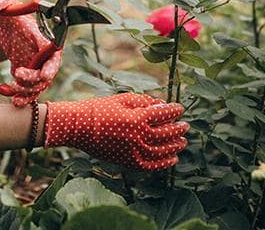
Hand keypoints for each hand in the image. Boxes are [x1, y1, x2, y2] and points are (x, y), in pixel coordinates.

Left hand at [0, 0, 61, 106]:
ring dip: (25, 92)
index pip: (55, 53)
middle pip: (48, 74)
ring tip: (7, 89)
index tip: (41, 74)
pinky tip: (10, 97)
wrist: (4, 29)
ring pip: (39, 87)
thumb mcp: (4, 2)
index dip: (51, 66)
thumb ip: (1, 0)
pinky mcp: (29, 76)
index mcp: (44, 37)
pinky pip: (30, 91)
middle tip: (17, 75)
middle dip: (34, 81)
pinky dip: (22, 97)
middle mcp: (45, 54)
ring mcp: (38, 67)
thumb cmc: (9, 14)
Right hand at [44, 93, 188, 169]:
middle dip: (178, 129)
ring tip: (182, 142)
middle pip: (166, 134)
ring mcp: (133, 152)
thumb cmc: (101, 109)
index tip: (179, 108)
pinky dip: (163, 163)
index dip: (174, 111)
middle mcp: (138, 137)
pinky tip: (172, 159)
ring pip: (161, 151)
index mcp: (138, 118)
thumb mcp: (124, 99)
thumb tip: (162, 104)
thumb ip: (145, 102)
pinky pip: (150, 165)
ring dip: (174, 146)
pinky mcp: (127, 162)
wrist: (79, 127)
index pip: (163, 114)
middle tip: (185, 125)